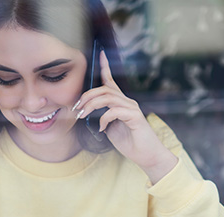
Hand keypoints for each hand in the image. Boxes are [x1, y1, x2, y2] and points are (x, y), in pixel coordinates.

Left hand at [75, 50, 177, 183]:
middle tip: (77, 108)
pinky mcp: (135, 117)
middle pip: (104, 89)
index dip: (105, 66)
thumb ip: (102, 118)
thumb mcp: (110, 129)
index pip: (111, 81)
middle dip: (87, 96)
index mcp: (121, 103)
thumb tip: (88, 114)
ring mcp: (132, 108)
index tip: (100, 53)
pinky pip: (114, 111)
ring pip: (108, 97)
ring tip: (83, 116)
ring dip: (91, 105)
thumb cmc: (130, 143)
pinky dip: (104, 119)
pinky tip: (101, 128)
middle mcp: (127, 102)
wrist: (146, 156)